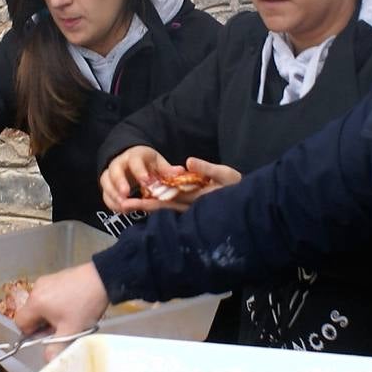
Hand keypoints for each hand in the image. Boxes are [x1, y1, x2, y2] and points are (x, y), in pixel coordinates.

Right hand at [13, 262, 108, 342]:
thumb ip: (56, 348)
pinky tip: (71, 304)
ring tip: (69, 316)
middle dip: (42, 324)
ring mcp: (45, 281)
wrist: (102, 278)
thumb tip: (48, 360)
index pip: (20, 322)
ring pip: (40, 305)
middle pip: (30, 313)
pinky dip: (55, 302)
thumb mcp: (71, 330)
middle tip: (61, 328)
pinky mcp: (55, 276)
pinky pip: (48, 295)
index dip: (30, 333)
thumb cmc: (84, 306)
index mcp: (35, 303)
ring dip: (50, 314)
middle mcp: (36, 289)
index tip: (47, 336)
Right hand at [100, 145, 169, 212]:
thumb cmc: (147, 163)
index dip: (139, 171)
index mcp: (134, 155)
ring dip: (113, 194)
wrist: (132, 160)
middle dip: (119, 182)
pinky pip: (105, 194)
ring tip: (123, 205)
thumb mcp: (158, 163)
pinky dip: (111, 202)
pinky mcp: (107, 185)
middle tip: (126, 194)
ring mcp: (111, 173)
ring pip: (106, 181)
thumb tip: (179, 172)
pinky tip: (121, 209)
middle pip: (115, 170)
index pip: (135, 160)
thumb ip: (167, 169)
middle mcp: (120, 162)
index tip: (146, 182)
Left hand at [106, 151, 241, 213]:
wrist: (251, 204)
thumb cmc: (239, 187)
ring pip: (166, 210)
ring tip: (127, 205)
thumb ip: (207, 168)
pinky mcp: (195, 209)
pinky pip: (173, 209)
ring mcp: (193, 210)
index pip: (167, 201)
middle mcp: (191, 208)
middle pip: (162, 208)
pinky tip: (147, 203)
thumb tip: (188, 161)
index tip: (130, 199)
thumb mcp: (226, 175)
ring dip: (148, 207)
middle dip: (142, 206)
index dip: (148, 200)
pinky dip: (159, 207)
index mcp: (196, 199)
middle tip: (121, 205)